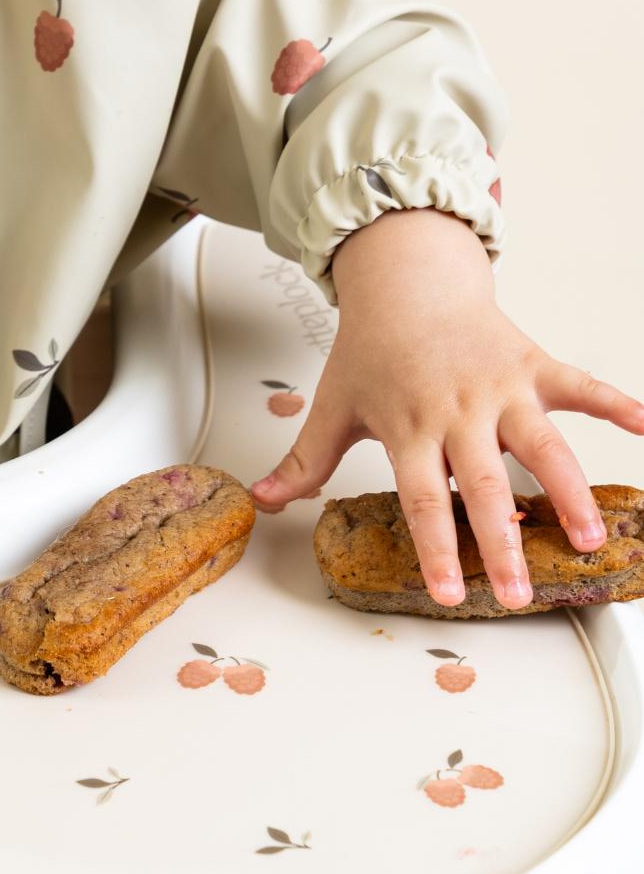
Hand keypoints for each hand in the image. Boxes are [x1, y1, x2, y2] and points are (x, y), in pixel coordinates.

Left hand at [247, 207, 643, 607]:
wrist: (405, 281)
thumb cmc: (372, 348)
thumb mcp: (333, 403)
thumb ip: (305, 459)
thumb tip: (265, 500)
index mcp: (409, 426)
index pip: (422, 498)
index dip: (435, 547)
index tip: (449, 593)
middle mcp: (457, 410)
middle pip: (485, 484)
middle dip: (503, 542)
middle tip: (520, 592)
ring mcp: (499, 387)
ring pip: (542, 444)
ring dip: (568, 491)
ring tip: (587, 539)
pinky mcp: (532, 364)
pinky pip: (580, 385)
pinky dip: (616, 404)